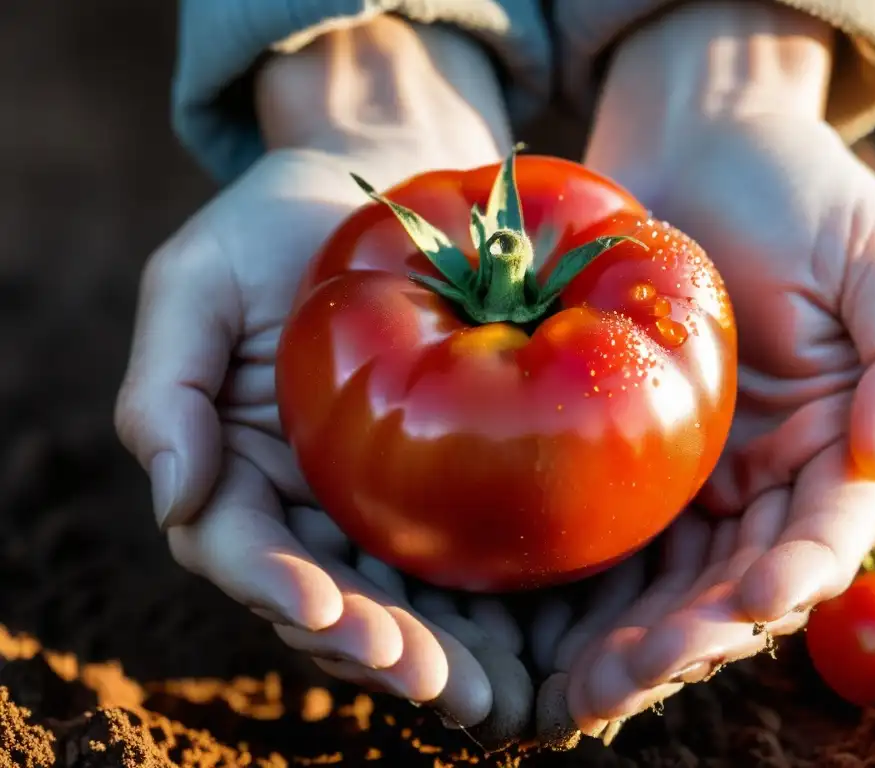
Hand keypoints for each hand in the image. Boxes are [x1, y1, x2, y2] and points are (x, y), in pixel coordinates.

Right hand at [114, 19, 532, 744]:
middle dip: (368, 642)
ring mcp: (366, 494)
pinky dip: (474, 600)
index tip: (324, 610)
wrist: (377, 182)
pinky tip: (518, 634)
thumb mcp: (196, 281)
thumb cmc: (276, 225)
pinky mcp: (434, 478)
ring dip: (428, 646)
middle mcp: (296, 496)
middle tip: (427, 678)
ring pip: (389, 592)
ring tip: (477, 687)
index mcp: (229, 462)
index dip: (274, 588)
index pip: (239, 546)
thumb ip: (166, 385)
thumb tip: (171, 495)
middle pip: (322, 592)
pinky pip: (447, 548)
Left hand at [533, 2, 874, 739]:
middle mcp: (771, 468)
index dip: (795, 573)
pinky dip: (600, 577)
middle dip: (703, 628)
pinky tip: (561, 620)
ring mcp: (697, 461)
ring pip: (679, 568)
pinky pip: (621, 520)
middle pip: (744, 570)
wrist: (699, 140)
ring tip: (596, 675)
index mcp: (840, 437)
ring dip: (645, 627)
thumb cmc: (798, 187)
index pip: (827, 528)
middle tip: (645, 668)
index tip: (748, 602)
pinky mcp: (629, 442)